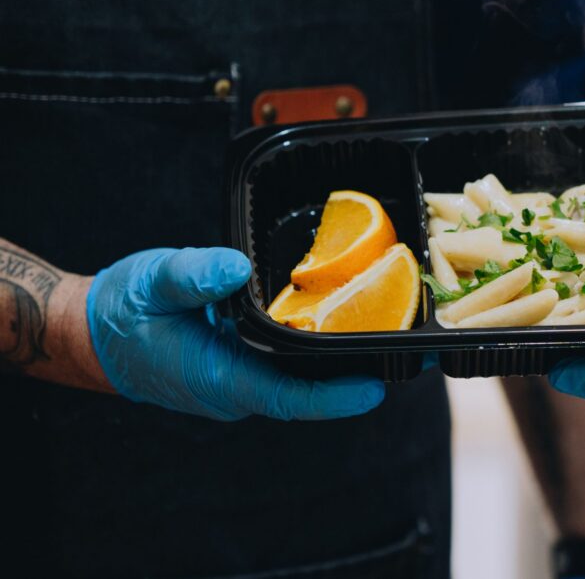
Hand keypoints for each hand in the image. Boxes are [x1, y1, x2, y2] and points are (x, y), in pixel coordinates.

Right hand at [87, 247, 384, 419]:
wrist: (93, 332)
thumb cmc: (123, 310)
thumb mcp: (154, 282)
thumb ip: (195, 276)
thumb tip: (237, 267)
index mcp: (219, 378)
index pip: (287, 398)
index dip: (333, 398)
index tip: (375, 390)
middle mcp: (237, 388)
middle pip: (308, 390)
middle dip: (357, 375)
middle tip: (409, 353)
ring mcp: (242, 380)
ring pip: (302, 379)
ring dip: (344, 363)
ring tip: (394, 334)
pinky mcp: (243, 366)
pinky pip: (290, 366)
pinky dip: (321, 349)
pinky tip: (350, 323)